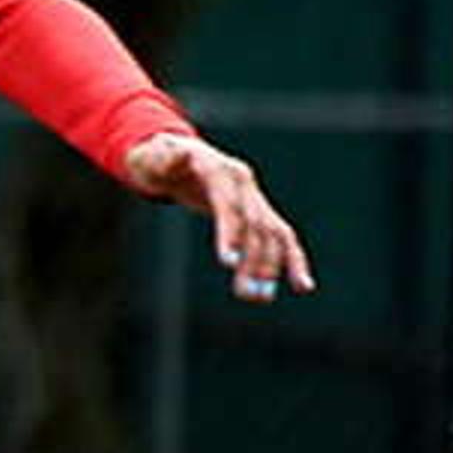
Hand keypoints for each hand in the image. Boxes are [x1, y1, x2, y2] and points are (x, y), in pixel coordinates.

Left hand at [122, 130, 316, 301]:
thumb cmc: (156, 160)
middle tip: (245, 294)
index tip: (228, 263)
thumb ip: (160, 159)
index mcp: (219, 169)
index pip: (229, 204)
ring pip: (270, 233)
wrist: (175, 154)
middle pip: (254, 223)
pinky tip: (302, 286)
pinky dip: (293, 259)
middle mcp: (242, 181)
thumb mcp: (150, 158)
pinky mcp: (257, 209)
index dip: (230, 232)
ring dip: (269, 267)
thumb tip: (172, 154)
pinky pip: (280, 235)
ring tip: (259, 298)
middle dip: (252, 259)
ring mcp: (253, 195)